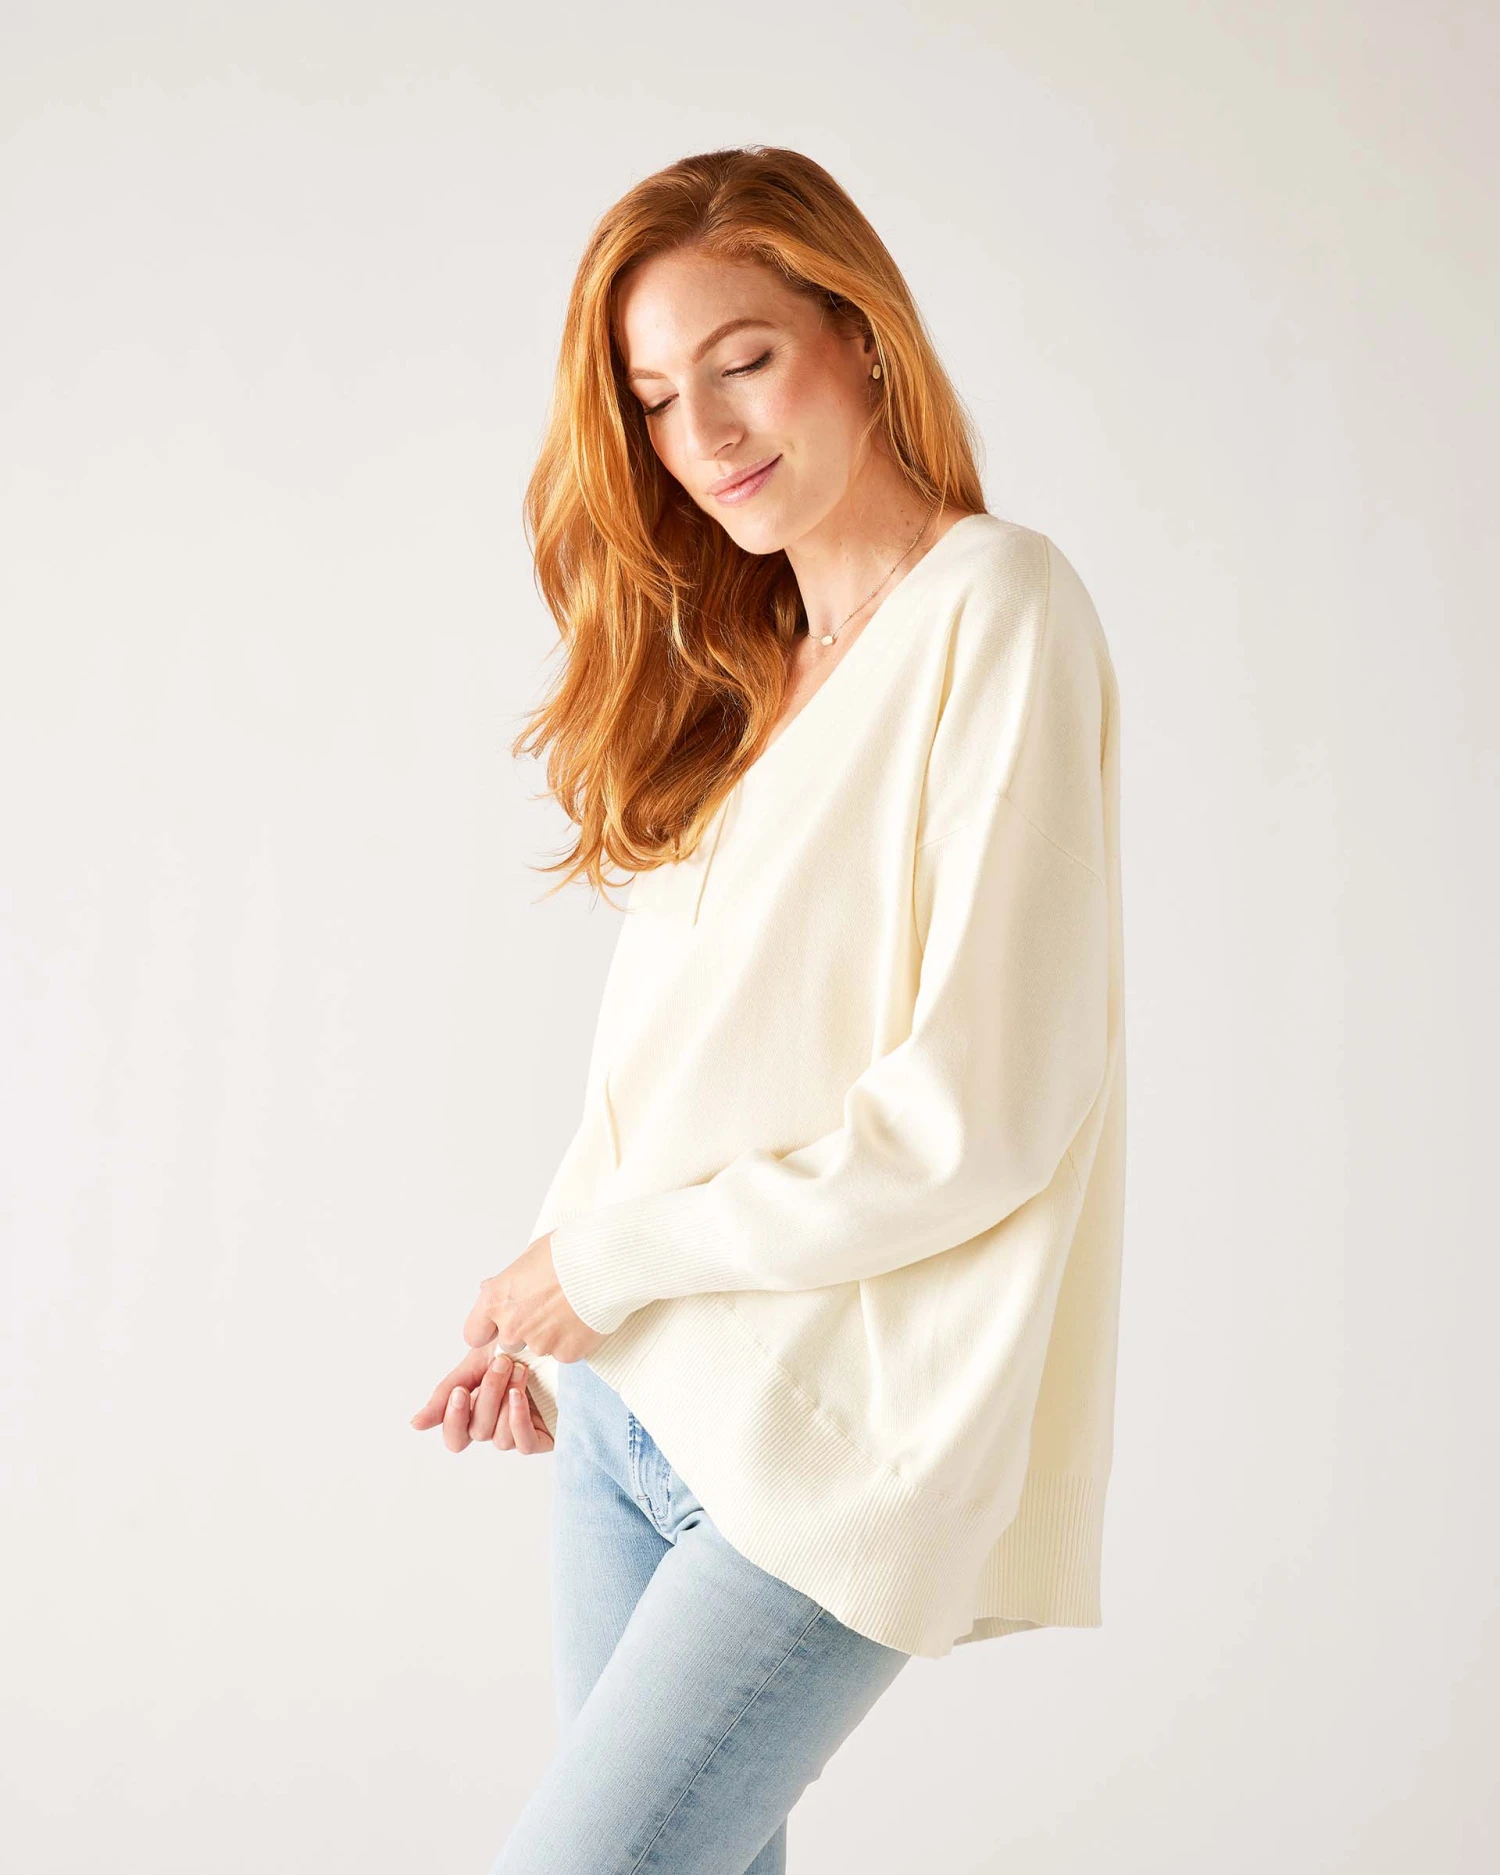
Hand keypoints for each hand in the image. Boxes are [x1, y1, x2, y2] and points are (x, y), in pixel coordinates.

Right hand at [409, 1339, 553, 1455]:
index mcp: (475, 1412)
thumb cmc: (513, 1347)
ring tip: (519, 1370)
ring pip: (499, 1438)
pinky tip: (519, 1395)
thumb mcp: (475, 1364)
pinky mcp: (543, 1437)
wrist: (550, 1331)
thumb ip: (445, 1393)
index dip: (453, 1420)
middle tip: (501, 1363)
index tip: (460, 1391)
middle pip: (477, 1431)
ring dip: (505, 1402)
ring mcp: (518, 1432)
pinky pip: (523, 1444)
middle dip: (487, 1395)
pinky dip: (517, 1420)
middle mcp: (496, 1426)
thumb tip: (414, 1425)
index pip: (455, 1437)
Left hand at [461, 1232, 606, 1365]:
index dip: (489, 1329)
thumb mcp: (528, 1257)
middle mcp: (512, 1327)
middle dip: (524, 1330)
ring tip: (570, 1308)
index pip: (474, 1333)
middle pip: (510, 1342)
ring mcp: (539, 1343)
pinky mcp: (566, 1354)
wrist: (605, 1262)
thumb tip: (493, 1288)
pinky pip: (565, 1352)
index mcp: (497, 1300)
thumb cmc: (569, 1252)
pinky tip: (583, 1318)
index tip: (500, 1324)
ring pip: (540, 1347)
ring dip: (551, 1334)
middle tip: (547, 1309)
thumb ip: (507, 1281)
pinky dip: (573, 1340)